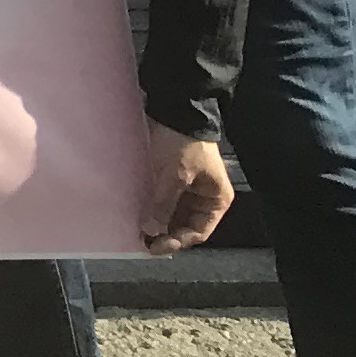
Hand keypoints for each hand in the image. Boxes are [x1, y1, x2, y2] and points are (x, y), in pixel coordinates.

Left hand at [140, 128, 233, 252]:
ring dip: (158, 222)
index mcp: (217, 200)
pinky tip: (140, 214)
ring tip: (138, 230)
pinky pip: (165, 201)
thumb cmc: (182, 143)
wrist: (175, 110)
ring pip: (173, 215)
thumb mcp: (175, 175)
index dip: (177, 241)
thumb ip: (164, 204)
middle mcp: (205, 198)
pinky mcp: (174, 179)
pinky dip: (154, 209)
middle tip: (142, 241)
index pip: (198, 231)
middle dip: (166, 234)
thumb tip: (151, 230)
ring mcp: (189, 189)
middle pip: (186, 225)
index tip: (154, 246)